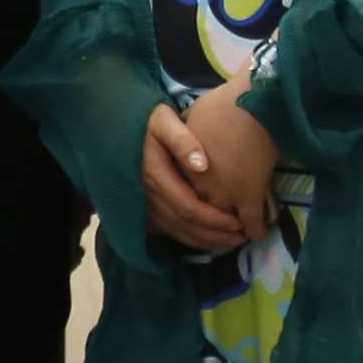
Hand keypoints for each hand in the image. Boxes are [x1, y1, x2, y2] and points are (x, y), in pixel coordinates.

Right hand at [140, 102, 246, 252]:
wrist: (118, 128)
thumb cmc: (148, 122)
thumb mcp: (163, 120)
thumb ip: (181, 139)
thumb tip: (201, 165)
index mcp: (155, 174)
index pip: (189, 206)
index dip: (215, 219)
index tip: (240, 222)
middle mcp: (146, 194)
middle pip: (185, 224)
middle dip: (215, 235)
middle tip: (243, 237)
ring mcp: (142, 204)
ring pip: (176, 232)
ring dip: (205, 241)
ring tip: (233, 242)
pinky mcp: (142, 209)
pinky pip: (167, 231)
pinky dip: (190, 240)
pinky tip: (209, 241)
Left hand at [181, 70, 279, 237]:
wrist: (251, 104)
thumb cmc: (220, 106)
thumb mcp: (189, 119)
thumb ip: (184, 139)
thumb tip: (185, 141)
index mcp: (183, 169)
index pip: (183, 197)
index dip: (192, 206)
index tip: (199, 213)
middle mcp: (200, 185)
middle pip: (202, 214)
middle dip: (210, 226)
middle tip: (221, 231)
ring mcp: (225, 192)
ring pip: (226, 223)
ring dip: (232, 232)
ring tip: (238, 235)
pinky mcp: (249, 194)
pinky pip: (252, 223)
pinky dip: (256, 230)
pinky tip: (258, 234)